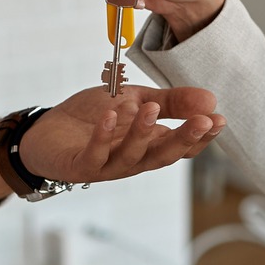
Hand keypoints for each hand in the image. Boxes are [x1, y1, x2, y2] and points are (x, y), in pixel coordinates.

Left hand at [19, 84, 225, 183]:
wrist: (46, 132)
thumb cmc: (91, 119)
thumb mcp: (135, 100)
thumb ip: (170, 101)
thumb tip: (210, 98)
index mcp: (149, 145)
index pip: (182, 145)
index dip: (201, 135)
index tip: (219, 118)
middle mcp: (133, 159)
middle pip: (163, 155)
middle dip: (184, 139)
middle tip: (203, 120)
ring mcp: (107, 166)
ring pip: (131, 156)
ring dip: (142, 133)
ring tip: (151, 109)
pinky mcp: (81, 166)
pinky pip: (95, 154)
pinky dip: (103, 136)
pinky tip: (110, 116)